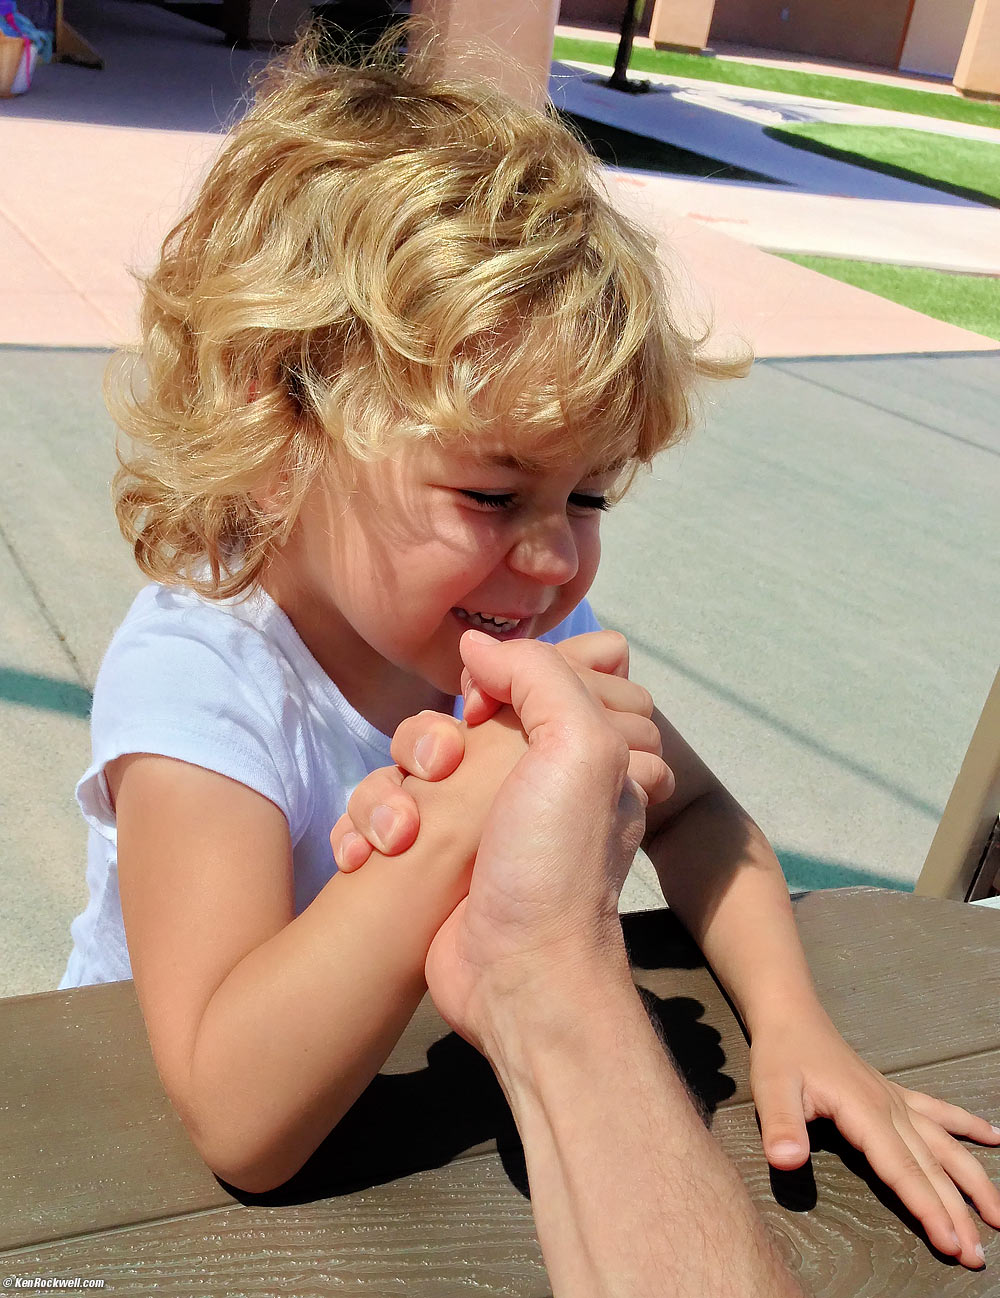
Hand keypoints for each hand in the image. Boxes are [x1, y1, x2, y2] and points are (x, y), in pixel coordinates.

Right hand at [330, 630, 671, 871]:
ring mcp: (484, 817)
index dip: (508, 675)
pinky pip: (389, 813)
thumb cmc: (556, 861)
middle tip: (441, 768)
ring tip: (399, 833)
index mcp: (585, 743)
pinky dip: (369, 829)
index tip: (486, 707)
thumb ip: (540, 673)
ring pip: (413, 763)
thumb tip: (477, 649)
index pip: (541, 669)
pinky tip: (372, 853)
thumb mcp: (578, 746)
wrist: (517, 973)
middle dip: (431, 739)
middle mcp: (537, 775)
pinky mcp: (440, 855)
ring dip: (390, 793)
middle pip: (460, 716)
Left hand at [749, 1008, 999, 1268]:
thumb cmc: (781, 1054)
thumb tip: (786, 1163)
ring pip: (944, 1143)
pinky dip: (966, 1124)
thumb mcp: (770, 1089)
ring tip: (998, 1215)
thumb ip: (780, 1127)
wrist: (790, 1015)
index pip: (902, 1168)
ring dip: (972, 1180)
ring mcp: (894, 1099)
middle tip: (977, 1255)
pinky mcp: (892, 1093)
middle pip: (931, 1166)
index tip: (951, 1244)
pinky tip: (993, 1136)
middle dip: (958, 1212)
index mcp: (865, 1112)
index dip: (927, 1207)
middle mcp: (890, 1107)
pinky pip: (938, 1112)